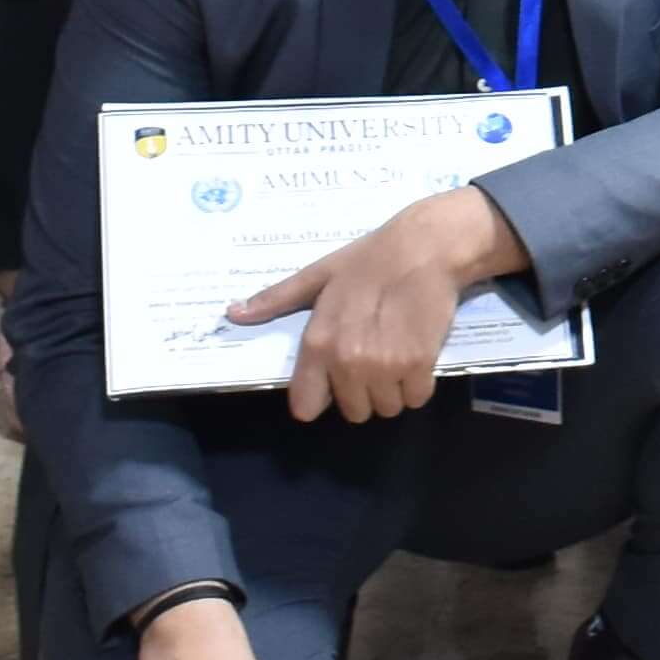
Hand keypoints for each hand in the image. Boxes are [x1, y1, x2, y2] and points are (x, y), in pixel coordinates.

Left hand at [228, 183, 514, 419]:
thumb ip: (277, 299)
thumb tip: (234, 314)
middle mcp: (347, 361)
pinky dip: (419, 384)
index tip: (335, 380)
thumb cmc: (369, 260)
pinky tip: (418, 357)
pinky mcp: (419, 365)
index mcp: (318, 343)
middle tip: (374, 360)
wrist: (425, 247)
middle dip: (364, 393)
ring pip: (387, 408)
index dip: (321, 396)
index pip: (307, 406)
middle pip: (354, 412)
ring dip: (392, 390)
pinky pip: (416, 398)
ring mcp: (384, 366)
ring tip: (397, 356)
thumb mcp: (318, 275)